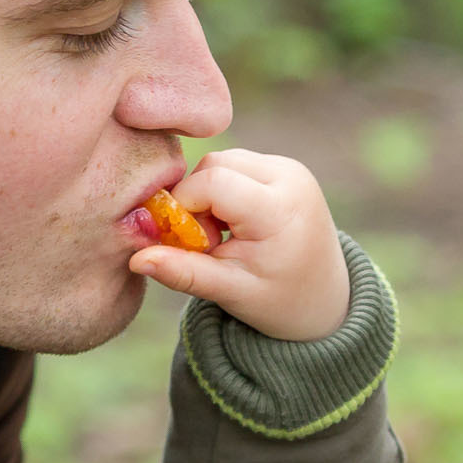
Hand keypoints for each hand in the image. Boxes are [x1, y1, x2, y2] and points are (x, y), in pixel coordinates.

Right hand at [129, 149, 349, 340]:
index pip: (213, 182)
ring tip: (222, 236)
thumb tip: (137, 260)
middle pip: (215, 164)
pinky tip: (234, 224)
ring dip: (208, 195)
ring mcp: (291, 168)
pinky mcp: (286, 167)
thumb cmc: (278, 301)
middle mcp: (290, 177)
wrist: (325, 299)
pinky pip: (237, 165)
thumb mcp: (231, 292)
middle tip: (208, 243)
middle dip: (196, 200)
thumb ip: (184, 272)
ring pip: (222, 161)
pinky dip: (224, 191)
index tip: (189, 242)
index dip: (185, 206)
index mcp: (280, 209)